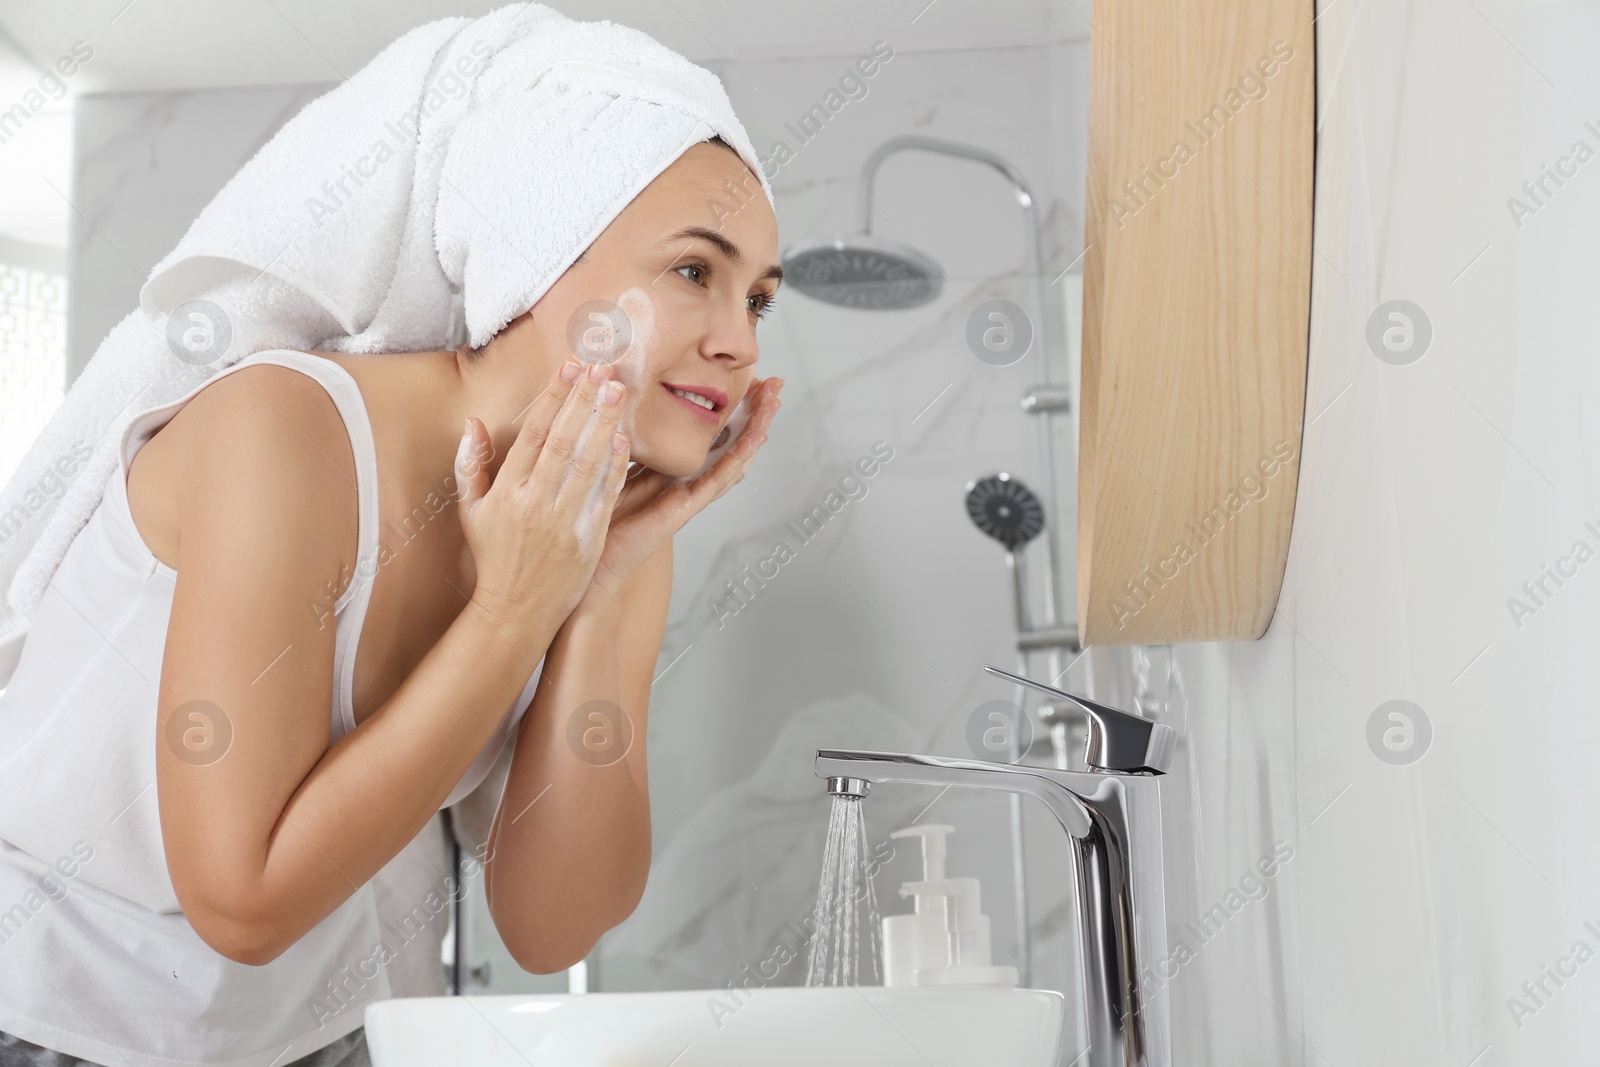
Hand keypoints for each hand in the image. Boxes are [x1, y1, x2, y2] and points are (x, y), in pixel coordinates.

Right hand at [454, 361, 632, 629]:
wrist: (515, 610)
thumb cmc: (494, 557)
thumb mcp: (471, 511)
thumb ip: (471, 464)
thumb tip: (473, 423)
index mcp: (507, 491)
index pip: (533, 433)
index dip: (553, 397)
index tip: (569, 367)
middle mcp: (535, 502)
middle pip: (563, 441)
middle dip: (583, 400)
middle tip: (602, 368)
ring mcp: (563, 521)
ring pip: (587, 463)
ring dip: (605, 423)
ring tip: (618, 391)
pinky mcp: (588, 539)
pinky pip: (604, 496)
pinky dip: (615, 467)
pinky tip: (626, 439)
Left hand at [582, 375, 782, 602]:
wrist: (582, 563)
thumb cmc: (590, 516)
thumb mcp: (606, 464)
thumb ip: (619, 439)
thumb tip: (615, 397)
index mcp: (666, 470)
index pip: (706, 434)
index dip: (729, 408)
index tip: (747, 379)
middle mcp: (682, 482)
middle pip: (727, 443)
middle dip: (752, 413)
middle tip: (774, 384)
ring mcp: (686, 497)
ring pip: (730, 460)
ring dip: (754, 431)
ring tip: (773, 404)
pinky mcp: (682, 512)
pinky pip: (715, 483)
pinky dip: (737, 461)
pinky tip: (755, 441)